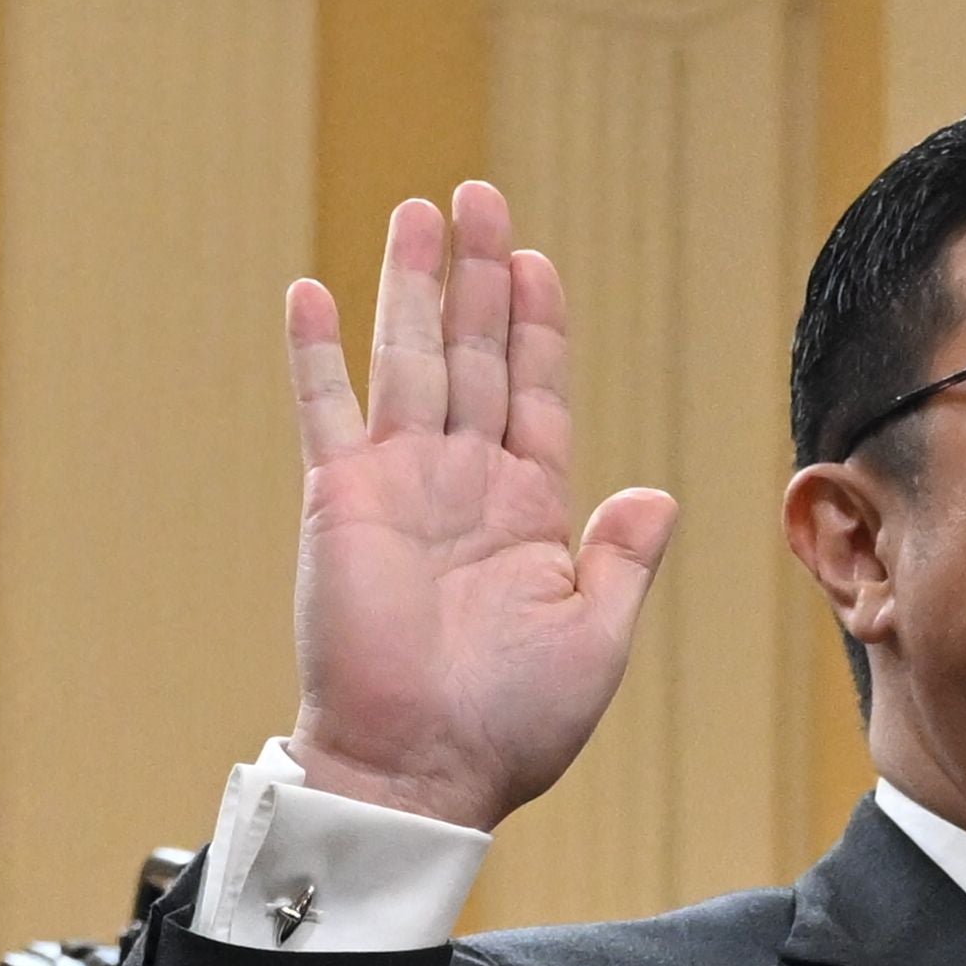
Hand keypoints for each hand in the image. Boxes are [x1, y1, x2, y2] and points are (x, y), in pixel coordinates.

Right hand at [282, 184, 678, 835]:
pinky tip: (310, 291)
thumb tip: (654, 494)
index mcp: (529, 510)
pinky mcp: (340, 501)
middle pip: (474, 353)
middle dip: (479, 274)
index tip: (536, 260)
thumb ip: (622, 560)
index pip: (536, 391)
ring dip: (413, 284)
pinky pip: (325, 411)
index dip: (537, 324)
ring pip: (409, 359)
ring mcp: (399, 485)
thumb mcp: (596, 639)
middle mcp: (463, 483)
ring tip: (421, 211)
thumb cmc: (513, 725)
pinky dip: (316, 353)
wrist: (424, 771)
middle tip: (480, 194)